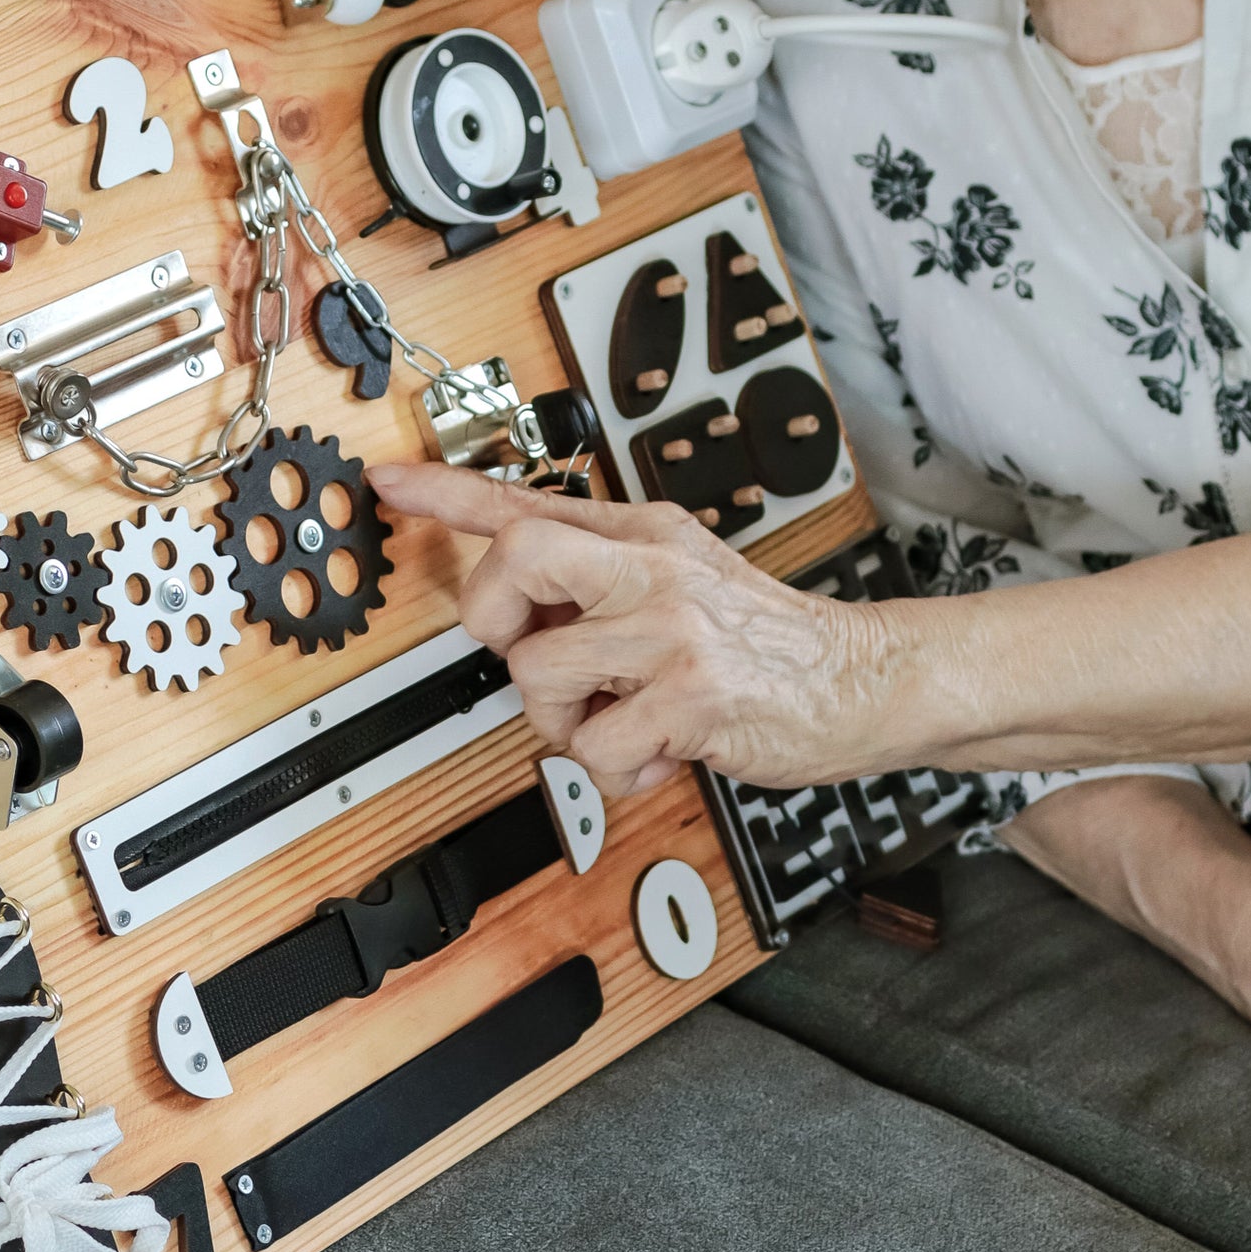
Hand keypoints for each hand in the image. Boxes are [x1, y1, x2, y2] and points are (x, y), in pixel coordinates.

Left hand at [366, 463, 896, 796]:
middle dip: (492, 615)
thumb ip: (601, 570)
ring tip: (614, 718)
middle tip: (528, 648)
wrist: (864, 679)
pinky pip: (593, 748)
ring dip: (561, 720)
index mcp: (640, 534)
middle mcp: (650, 568)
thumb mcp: (682, 571)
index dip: (444, 493)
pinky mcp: (690, 698)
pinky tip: (655, 753)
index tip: (386, 481)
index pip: (524, 500)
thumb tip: (514, 591)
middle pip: (516, 558)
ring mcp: (670, 631)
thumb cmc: (762, 638)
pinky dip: (614, 770)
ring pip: (539, 672)